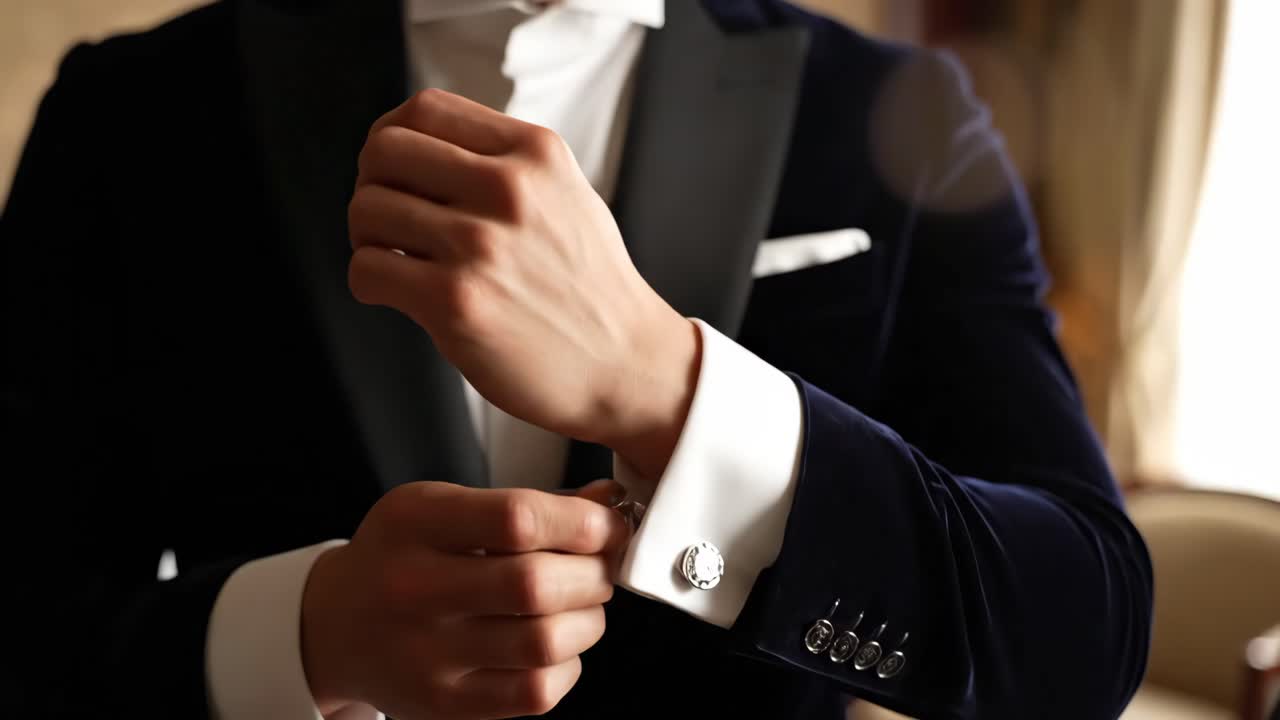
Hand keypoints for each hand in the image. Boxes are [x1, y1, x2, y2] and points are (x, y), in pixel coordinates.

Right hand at [301, 482, 629, 718]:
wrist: (335, 626)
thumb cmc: (402, 555)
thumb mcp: (443, 507)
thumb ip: (526, 503)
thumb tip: (608, 501)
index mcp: (415, 524)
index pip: (517, 519)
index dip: (583, 522)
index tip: (607, 524)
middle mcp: (413, 589)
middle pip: (535, 584)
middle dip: (593, 572)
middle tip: (600, 566)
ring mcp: (427, 655)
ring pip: (544, 642)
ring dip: (588, 620)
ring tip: (583, 604)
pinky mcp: (444, 703)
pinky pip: (534, 692)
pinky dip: (566, 665)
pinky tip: (556, 644)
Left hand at [346, 89, 700, 479]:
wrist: (627, 364)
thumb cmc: (591, 287)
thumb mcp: (567, 194)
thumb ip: (506, 162)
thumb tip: (422, 146)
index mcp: (535, 153)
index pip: (426, 109)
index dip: (391, 138)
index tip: (393, 171)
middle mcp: (509, 188)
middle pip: (384, 150)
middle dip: (371, 184)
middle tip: (386, 219)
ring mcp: (481, 245)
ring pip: (367, 209)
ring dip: (366, 237)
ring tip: (393, 260)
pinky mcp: (456, 303)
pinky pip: (366, 270)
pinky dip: (368, 281)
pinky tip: (397, 294)